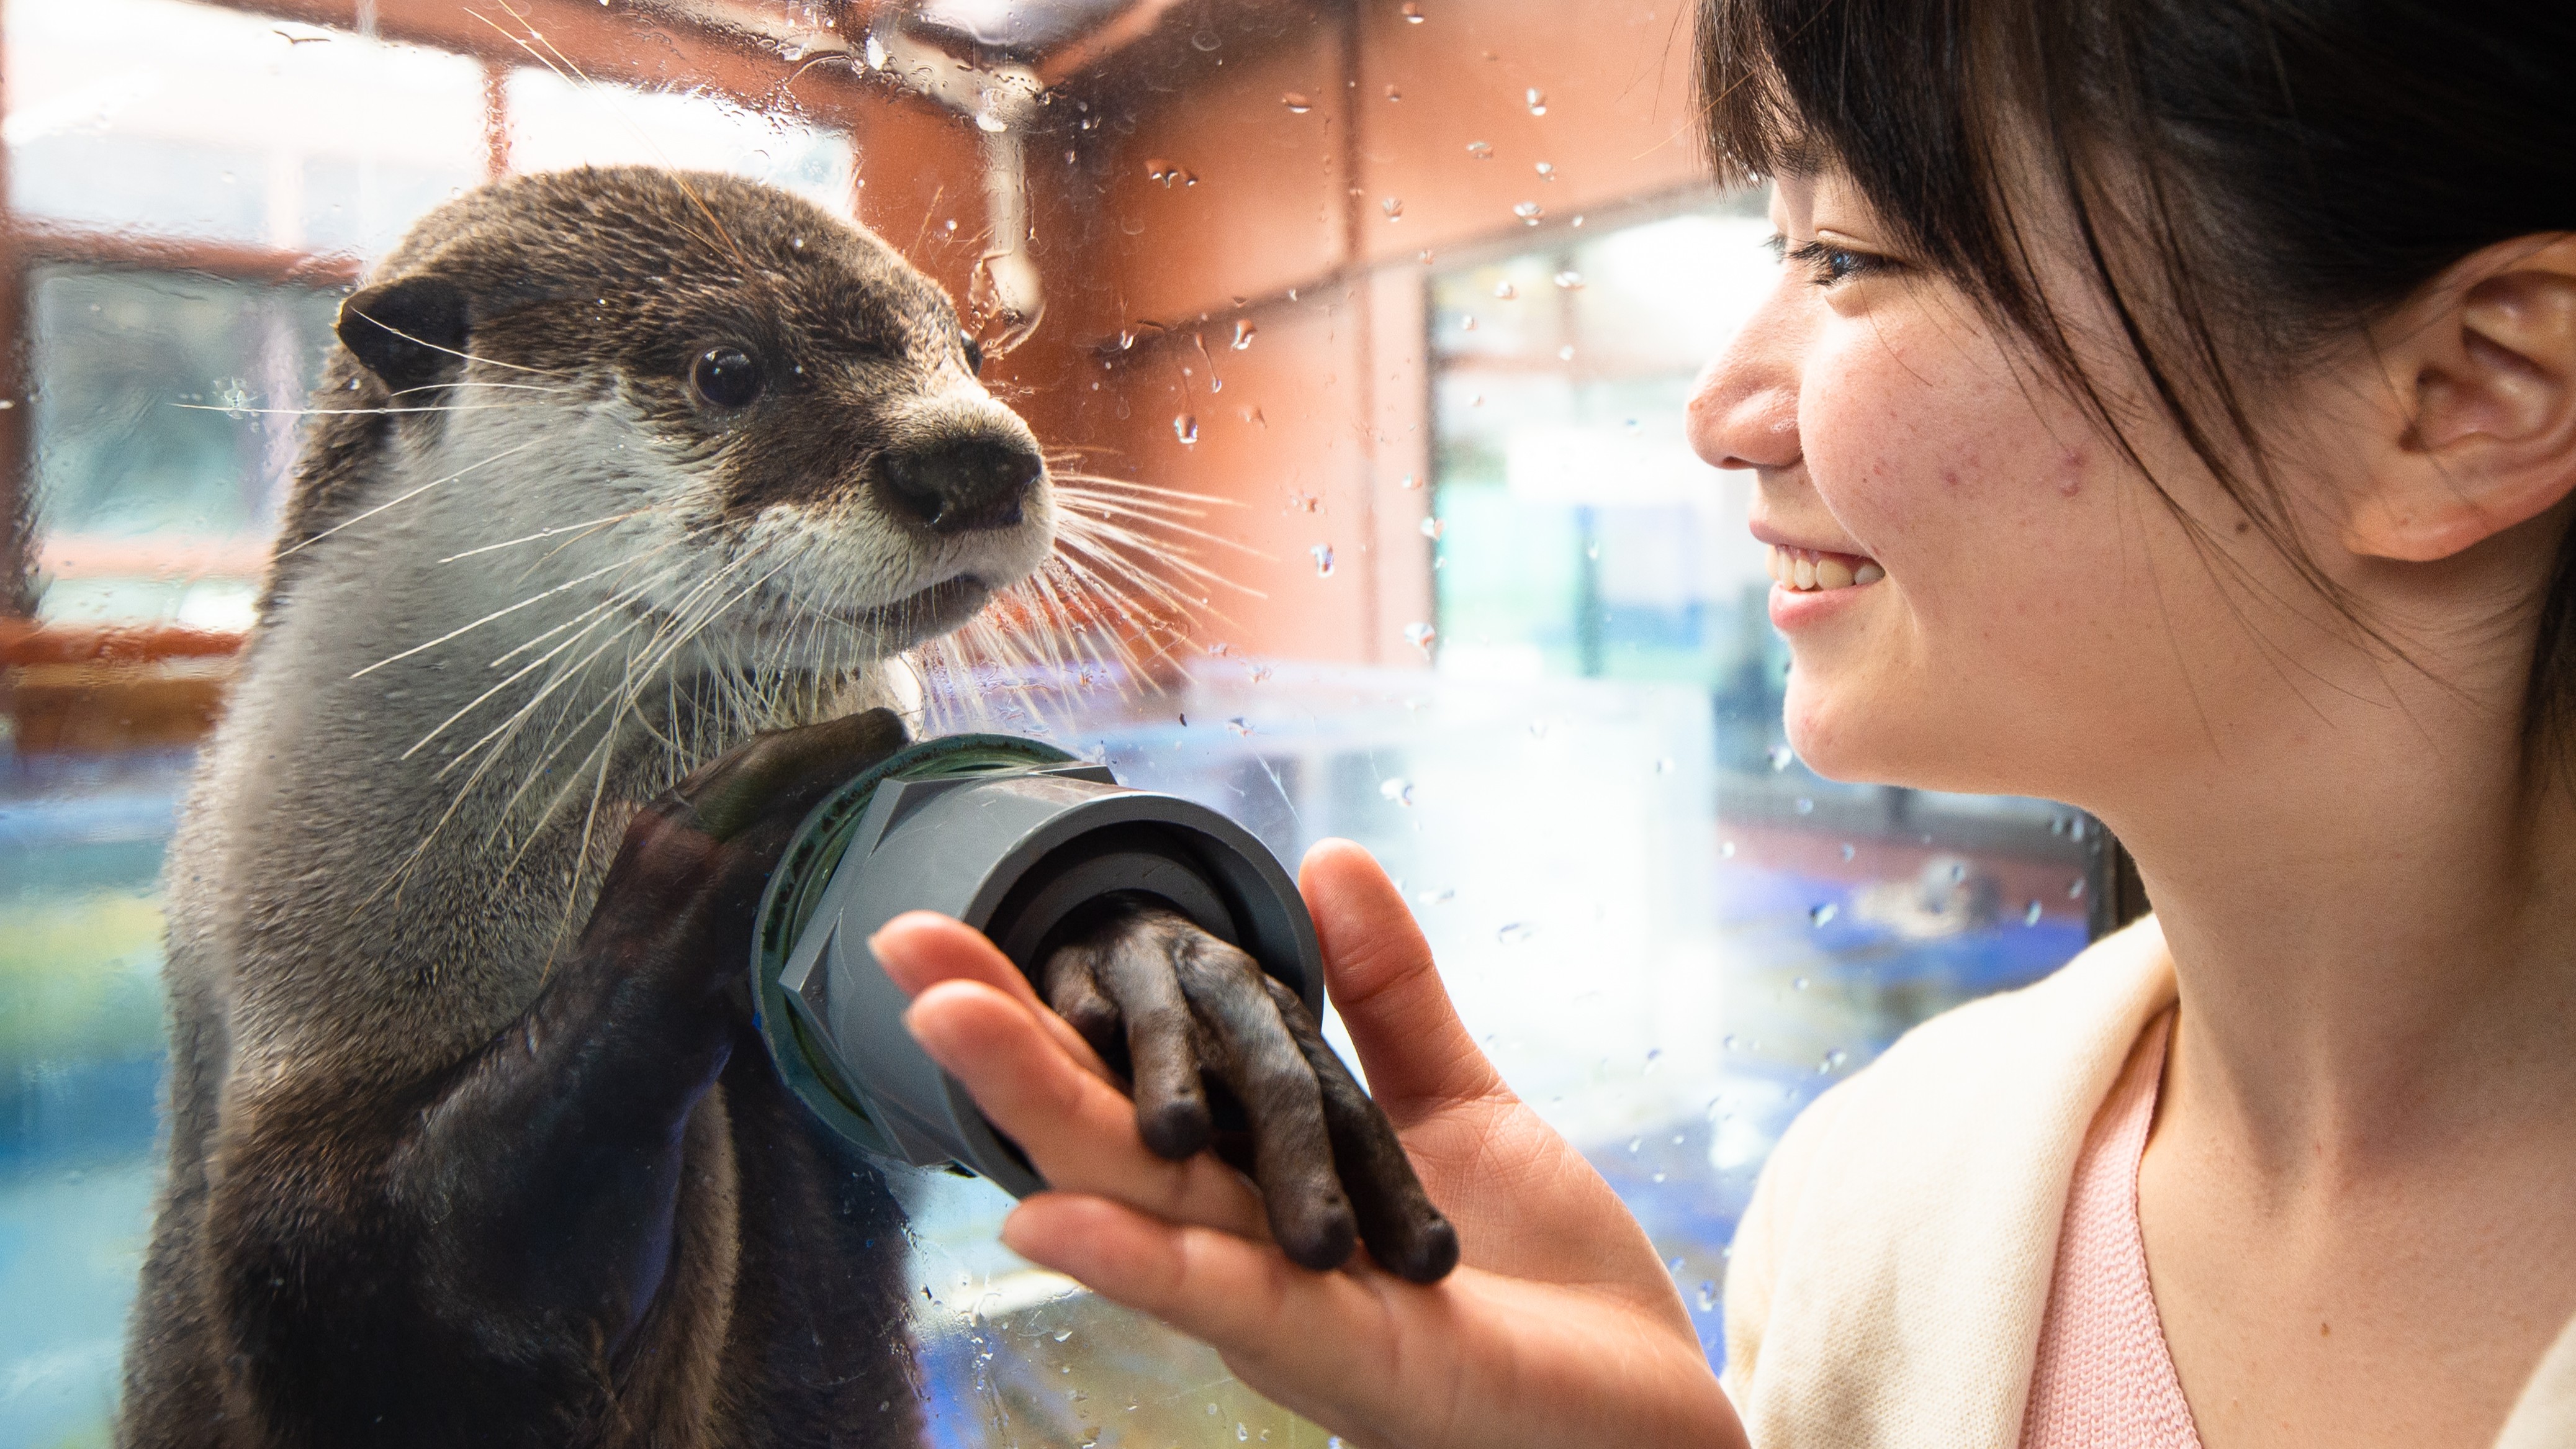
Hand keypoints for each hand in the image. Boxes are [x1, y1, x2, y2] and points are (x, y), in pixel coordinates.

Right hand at [872, 839, 1746, 1448]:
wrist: (1655, 1408)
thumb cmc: (1546, 1279)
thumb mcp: (1454, 1108)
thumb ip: (1387, 998)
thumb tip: (1329, 861)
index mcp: (1260, 1198)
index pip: (1129, 1091)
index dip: (1037, 1014)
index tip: (936, 929)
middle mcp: (1251, 1259)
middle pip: (1105, 1141)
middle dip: (1002, 1045)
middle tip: (899, 943)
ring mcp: (1292, 1321)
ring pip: (1143, 1211)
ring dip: (1042, 1117)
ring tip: (941, 1024)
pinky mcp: (1363, 1364)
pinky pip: (1236, 1305)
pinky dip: (1140, 1260)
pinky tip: (1048, 1215)